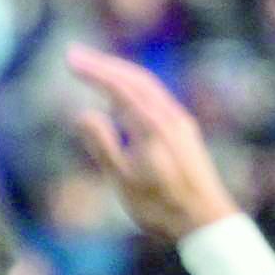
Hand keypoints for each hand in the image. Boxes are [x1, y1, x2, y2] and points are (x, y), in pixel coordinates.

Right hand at [63, 43, 242, 243]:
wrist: (204, 219)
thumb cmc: (160, 205)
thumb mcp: (124, 179)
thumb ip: (104, 144)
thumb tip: (82, 114)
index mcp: (152, 125)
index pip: (120, 87)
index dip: (94, 71)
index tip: (69, 59)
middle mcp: (169, 116)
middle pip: (136, 78)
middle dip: (105, 64)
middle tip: (75, 55)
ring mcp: (179, 122)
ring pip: (148, 86)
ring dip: (120, 73)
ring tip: (96, 68)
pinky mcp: (183, 131)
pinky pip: (156, 99)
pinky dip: (134, 88)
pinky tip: (123, 96)